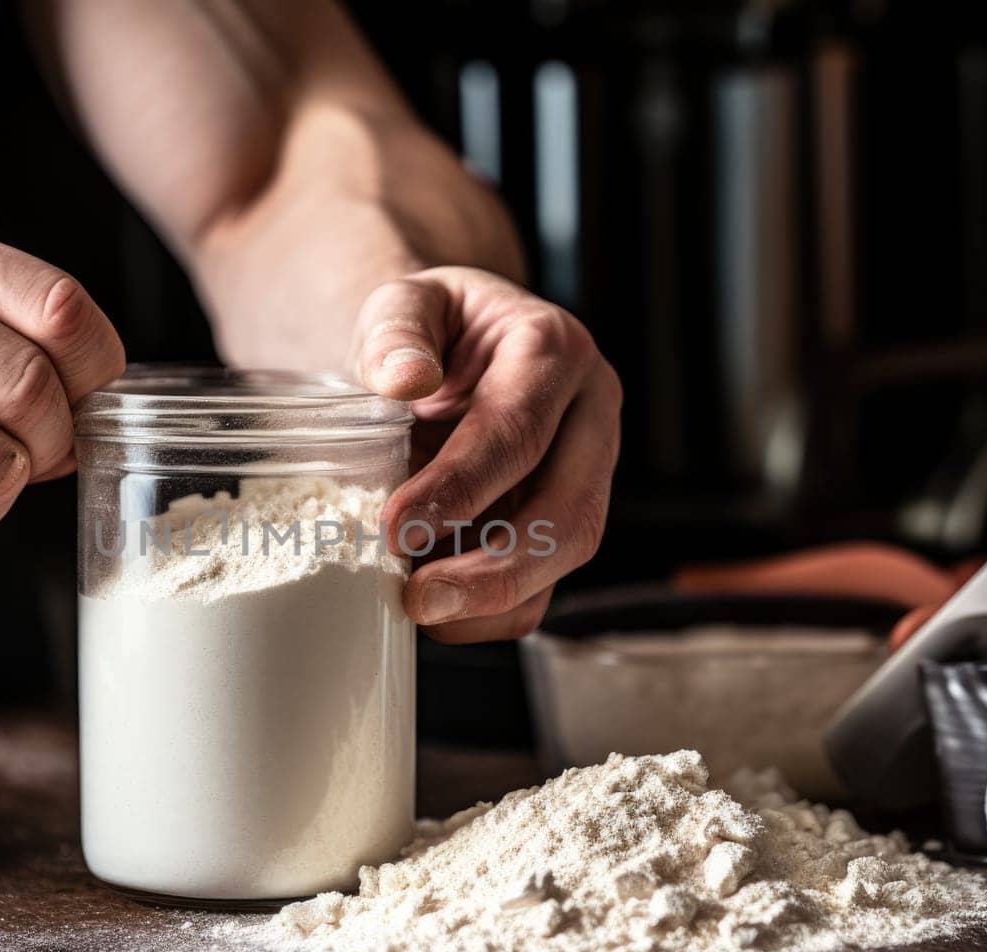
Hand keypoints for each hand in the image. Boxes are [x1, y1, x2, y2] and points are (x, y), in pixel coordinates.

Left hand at [352, 266, 620, 642]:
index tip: (396, 527)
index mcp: (554, 351)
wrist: (444, 349)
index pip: (518, 432)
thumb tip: (404, 379)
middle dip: (494, 571)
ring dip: (494, 600)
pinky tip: (437, 610)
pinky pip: (547, 586)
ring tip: (420, 608)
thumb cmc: (425, 330)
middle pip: (569, 513)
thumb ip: (397, 333)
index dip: (459, 488)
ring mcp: (588, 474)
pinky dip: (492, 612)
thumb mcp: (402, 305)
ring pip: (566, 560)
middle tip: (418, 598)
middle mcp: (589, 416)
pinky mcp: (567, 519)